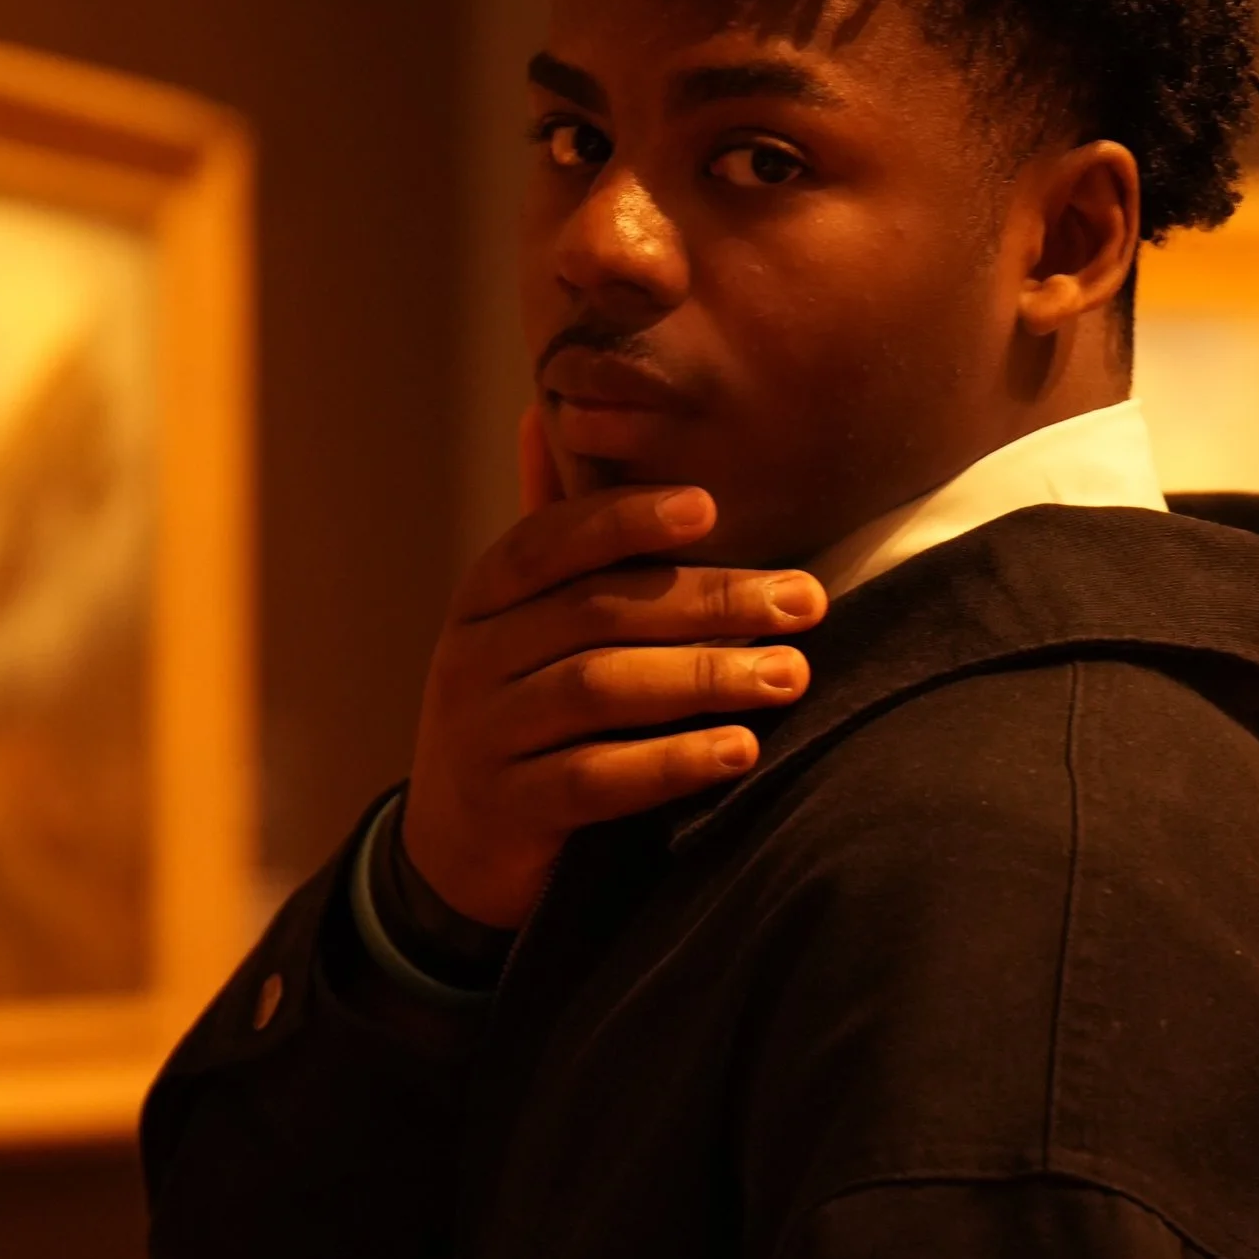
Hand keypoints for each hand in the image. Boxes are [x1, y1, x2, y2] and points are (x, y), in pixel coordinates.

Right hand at [400, 413, 826, 931]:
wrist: (455, 847)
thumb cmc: (519, 708)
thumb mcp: (520, 622)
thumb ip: (554, 535)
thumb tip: (544, 411)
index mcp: (485, 598)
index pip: (549, 541)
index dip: (625, 518)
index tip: (710, 507)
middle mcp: (472, 656)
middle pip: (596, 614)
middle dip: (707, 602)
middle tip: (803, 601)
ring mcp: (484, 735)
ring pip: (598, 689)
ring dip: (703, 677)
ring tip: (790, 674)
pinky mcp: (510, 810)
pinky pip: (595, 779)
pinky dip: (672, 762)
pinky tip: (741, 750)